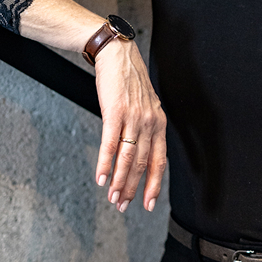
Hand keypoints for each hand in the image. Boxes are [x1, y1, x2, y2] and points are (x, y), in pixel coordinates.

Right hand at [93, 38, 166, 212]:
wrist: (117, 55)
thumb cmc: (129, 82)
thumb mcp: (145, 107)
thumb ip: (145, 130)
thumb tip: (139, 153)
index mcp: (159, 124)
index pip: (159, 162)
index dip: (154, 185)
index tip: (148, 204)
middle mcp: (150, 123)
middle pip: (142, 164)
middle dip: (133, 189)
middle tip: (122, 206)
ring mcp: (133, 118)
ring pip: (127, 159)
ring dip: (119, 182)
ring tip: (112, 198)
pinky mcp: (114, 113)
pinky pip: (110, 144)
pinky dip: (105, 164)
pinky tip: (101, 178)